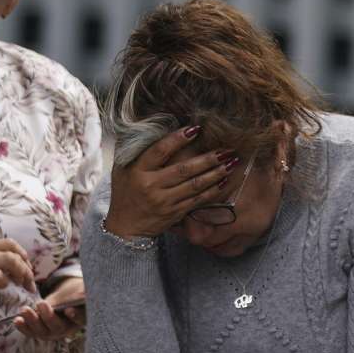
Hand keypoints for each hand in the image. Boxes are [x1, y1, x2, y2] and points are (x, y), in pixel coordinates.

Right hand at [0, 240, 35, 321]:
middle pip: (13, 251)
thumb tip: (9, 273)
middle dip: (26, 265)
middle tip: (30, 280)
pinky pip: (0, 277)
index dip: (22, 253)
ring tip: (25, 285)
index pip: (8, 243)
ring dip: (22, 273)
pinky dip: (7, 283)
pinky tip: (4, 289)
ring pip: (10, 260)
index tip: (27, 267)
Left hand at [13, 277, 84, 340]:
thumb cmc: (74, 295)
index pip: (81, 318)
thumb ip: (82, 292)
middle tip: (41, 303)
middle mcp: (67, 329)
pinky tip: (17, 320)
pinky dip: (24, 327)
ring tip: (24, 310)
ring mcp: (53, 333)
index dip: (75, 316)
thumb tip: (86, 291)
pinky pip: (32, 332)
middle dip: (48, 316)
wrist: (64, 302)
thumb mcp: (81, 291)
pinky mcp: (41, 333)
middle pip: (58, 327)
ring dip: (32, 321)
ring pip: (43, 331)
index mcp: (81, 318)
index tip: (68, 311)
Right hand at [103, 126, 237, 237]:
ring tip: (231, 162)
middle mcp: (151, 186)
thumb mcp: (121, 169)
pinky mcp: (174, 213)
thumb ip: (135, 150)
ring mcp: (164, 201)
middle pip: (183, 169)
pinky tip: (224, 181)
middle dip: (207, 158)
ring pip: (194, 185)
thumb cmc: (125, 193)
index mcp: (137, 171)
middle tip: (226, 148)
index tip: (195, 129)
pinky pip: (197, 200)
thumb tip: (148, 125)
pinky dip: (212, 190)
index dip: (178, 139)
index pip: (160, 151)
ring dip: (216, 173)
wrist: (125, 227)